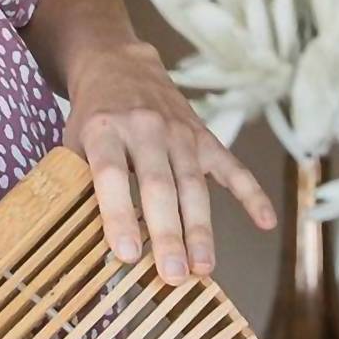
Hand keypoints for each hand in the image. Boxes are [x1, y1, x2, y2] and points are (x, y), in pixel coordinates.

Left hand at [62, 40, 275, 282]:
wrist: (119, 63)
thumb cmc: (93, 117)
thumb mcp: (73, 142)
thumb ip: (77, 184)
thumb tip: (80, 245)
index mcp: (103, 128)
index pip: (112, 174)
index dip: (119, 215)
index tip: (127, 254)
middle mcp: (144, 127)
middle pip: (159, 185)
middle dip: (168, 233)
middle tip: (173, 274)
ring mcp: (179, 131)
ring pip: (193, 184)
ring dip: (200, 229)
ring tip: (202, 268)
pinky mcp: (203, 135)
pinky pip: (231, 166)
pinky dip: (250, 194)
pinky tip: (265, 222)